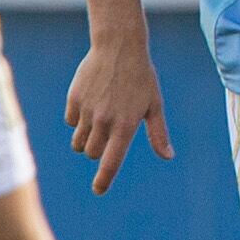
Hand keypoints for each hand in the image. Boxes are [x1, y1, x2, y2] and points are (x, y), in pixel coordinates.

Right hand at [64, 34, 173, 193]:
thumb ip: (158, 134)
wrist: (118, 48)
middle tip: (110, 134)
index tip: (99, 190)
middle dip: (99, 151)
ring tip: (101, 121)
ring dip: (87, 140)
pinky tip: (91, 105)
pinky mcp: (73, 100)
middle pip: (93, 153)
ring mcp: (87, 111)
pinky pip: (71, 122)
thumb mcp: (154, 105)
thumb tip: (167, 156)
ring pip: (80, 141)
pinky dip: (78, 120)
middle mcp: (104, 121)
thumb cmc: (141, 79)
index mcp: (126, 126)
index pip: (111, 161)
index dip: (104, 179)